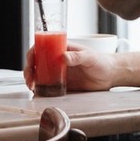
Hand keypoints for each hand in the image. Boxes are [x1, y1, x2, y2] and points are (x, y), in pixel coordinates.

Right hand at [23, 43, 139, 91]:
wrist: (110, 75)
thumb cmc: (101, 61)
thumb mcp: (90, 57)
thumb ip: (77, 57)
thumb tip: (63, 57)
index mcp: (62, 49)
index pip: (42, 47)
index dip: (33, 53)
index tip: (30, 62)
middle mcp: (58, 60)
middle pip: (37, 61)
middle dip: (29, 69)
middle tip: (29, 79)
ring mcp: (59, 72)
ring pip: (40, 74)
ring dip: (33, 79)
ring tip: (32, 87)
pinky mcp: (62, 84)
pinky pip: (48, 86)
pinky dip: (41, 89)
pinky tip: (38, 93)